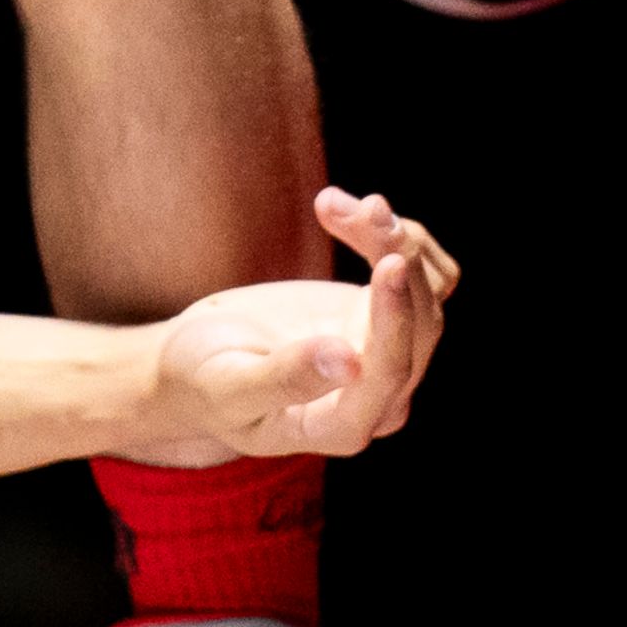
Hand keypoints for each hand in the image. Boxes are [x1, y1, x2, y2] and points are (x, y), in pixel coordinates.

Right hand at [150, 189, 463, 461]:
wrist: (198, 362)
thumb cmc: (203, 380)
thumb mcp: (227, 384)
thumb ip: (284, 379)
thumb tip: (348, 362)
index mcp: (340, 426)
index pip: (388, 373)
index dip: (393, 318)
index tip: (389, 262)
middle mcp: (377, 397)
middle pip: (420, 327)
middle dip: (397, 259)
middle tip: (364, 205)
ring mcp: (387, 356)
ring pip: (427, 295)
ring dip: (394, 240)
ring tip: (335, 201)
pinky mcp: (384, 319)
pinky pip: (428, 280)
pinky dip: (405, 240)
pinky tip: (357, 211)